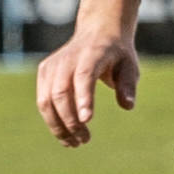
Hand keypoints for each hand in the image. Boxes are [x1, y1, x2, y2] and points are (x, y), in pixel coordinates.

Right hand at [37, 0, 140, 145]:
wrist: (98, 31)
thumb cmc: (117, 53)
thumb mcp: (130, 66)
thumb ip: (128, 85)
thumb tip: (127, 106)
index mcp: (92, 54)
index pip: (84, 76)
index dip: (84, 98)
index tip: (87, 120)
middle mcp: (67, 59)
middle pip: (61, 93)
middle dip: (71, 121)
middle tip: (85, 140)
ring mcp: (53, 65)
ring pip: (46, 100)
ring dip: (58, 125)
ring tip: (74, 143)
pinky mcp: (45, 72)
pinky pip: (43, 100)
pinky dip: (51, 119)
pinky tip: (65, 134)